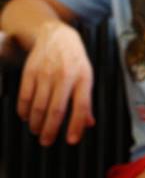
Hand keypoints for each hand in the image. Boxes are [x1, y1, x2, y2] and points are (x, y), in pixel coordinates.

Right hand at [17, 20, 94, 145]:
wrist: (56, 35)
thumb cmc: (74, 59)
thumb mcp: (87, 76)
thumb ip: (86, 100)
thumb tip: (88, 123)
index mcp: (83, 78)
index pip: (81, 106)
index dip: (76, 126)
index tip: (72, 141)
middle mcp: (65, 76)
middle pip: (56, 110)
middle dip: (51, 130)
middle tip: (47, 142)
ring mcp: (46, 74)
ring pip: (39, 106)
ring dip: (36, 124)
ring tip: (37, 131)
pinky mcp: (30, 72)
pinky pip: (25, 97)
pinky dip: (24, 111)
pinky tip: (26, 117)